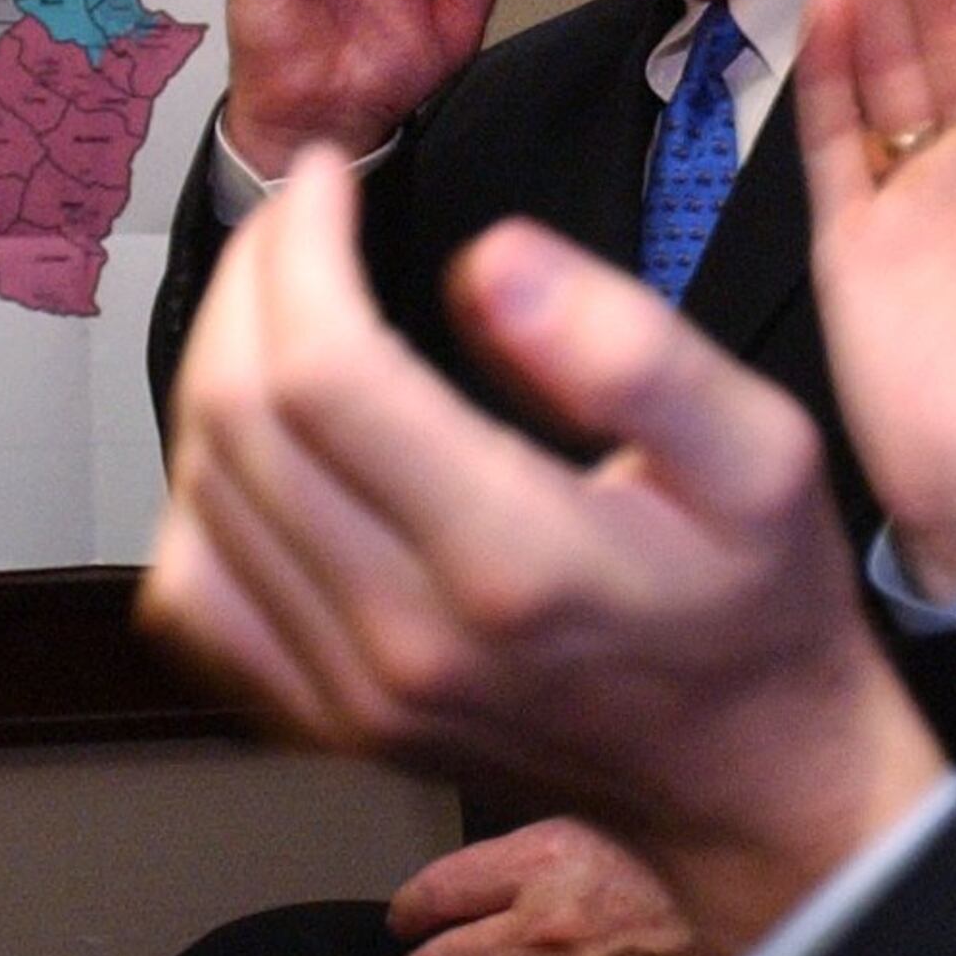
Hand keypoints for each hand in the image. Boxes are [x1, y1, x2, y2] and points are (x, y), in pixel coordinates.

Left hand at [137, 152, 946, 955]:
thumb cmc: (756, 603)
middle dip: (250, 280)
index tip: (329, 177)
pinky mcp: (326, 722)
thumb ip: (632, 349)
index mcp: (512, 560)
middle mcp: (406, 639)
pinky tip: (256, 436)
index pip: (325, 372)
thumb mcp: (762, 452)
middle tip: (299, 213)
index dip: (301, 249)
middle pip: (241, 419)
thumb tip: (490, 261)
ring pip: (200, 495)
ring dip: (216, 366)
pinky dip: (198, 492)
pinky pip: (193, 594)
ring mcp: (351, 695)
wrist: (746, 778)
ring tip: (280, 297)